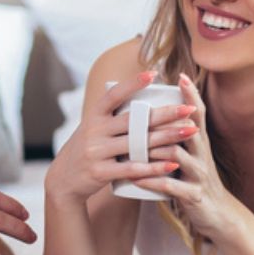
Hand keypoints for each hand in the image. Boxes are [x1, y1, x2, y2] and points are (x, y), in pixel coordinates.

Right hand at [45, 71, 198, 204]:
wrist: (63, 181)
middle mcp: (94, 131)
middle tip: (189, 109)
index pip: (114, 95)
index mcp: (93, 116)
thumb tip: (140, 95)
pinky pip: (132, 168)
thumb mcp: (91, 128)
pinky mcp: (101, 172)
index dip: (132, 83)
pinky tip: (173, 164)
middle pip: (135, 120)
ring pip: (138, 143)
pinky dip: (154, 167)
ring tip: (190, 132)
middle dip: (166, 113)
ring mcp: (97, 152)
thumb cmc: (86, 150)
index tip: (154, 73)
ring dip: (168, 138)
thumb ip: (111, 116)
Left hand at [133, 73, 244, 239]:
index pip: (198, 115)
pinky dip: (152, 181)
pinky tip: (137, 177)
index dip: (191, 96)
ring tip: (136, 143)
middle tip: (150, 105)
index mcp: (200, 144)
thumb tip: (158, 116)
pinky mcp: (193, 195)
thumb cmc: (197, 181)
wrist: (219, 214)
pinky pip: (170, 186)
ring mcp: (199, 175)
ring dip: (156, 148)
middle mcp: (202, 155)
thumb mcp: (193, 156)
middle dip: (172, 117)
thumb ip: (178, 138)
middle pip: (190, 130)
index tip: (181, 76)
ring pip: (177, 156)